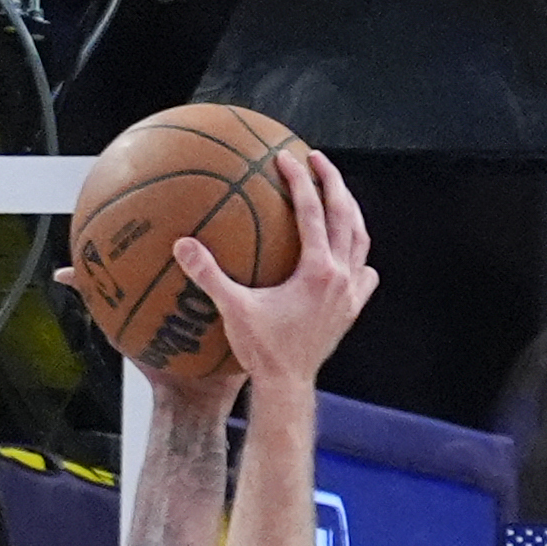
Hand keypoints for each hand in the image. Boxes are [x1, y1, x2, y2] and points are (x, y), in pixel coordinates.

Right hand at [173, 149, 374, 394]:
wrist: (288, 388)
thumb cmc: (262, 351)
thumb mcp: (234, 310)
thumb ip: (210, 275)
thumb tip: (181, 245)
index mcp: (317, 270)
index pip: (312, 210)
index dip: (298, 179)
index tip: (286, 157)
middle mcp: (341, 276)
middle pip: (345, 214)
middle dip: (332, 181)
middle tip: (317, 160)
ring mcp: (350, 293)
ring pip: (360, 238)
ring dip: (350, 211)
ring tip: (336, 195)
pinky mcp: (351, 310)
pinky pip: (365, 273)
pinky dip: (359, 256)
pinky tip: (349, 253)